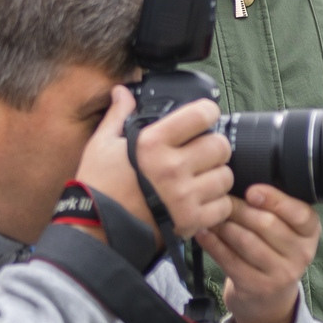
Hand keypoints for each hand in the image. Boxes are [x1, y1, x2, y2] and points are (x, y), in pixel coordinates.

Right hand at [72, 87, 232, 240]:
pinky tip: (199, 201)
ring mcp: (184, 195)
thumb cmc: (99, 186)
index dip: (207, 112)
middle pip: (220, 146)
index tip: (204, 117)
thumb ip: (118, 115)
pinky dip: (216, 204)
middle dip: (213, 147)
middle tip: (201, 153)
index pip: (201, 115)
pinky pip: (223, 206)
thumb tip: (123, 92)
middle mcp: (172, 167)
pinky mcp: (191, 220)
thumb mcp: (102, 145)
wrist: (96, 231)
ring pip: (225, 177)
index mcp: (152, 143)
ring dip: (216, 176)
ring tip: (200, 179)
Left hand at [197, 183, 318, 322]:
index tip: (252, 190)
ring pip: (247, 242)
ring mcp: (281, 274)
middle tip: (219, 197)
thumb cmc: (271, 251)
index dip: (276, 200)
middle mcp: (302, 253)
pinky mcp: (258, 287)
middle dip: (239, 208)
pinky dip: (213, 244)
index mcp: (310, 232)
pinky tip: (202, 232)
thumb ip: (273, 207)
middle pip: (267, 225)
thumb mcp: (283, 230)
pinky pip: (231, 260)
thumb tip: (239, 176)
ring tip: (209, 212)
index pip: (300, 213)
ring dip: (224, 224)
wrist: (268, 299)